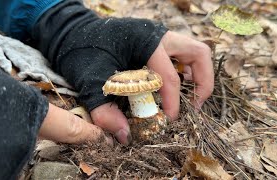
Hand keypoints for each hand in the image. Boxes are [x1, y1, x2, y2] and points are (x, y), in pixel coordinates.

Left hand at [33, 2, 213, 144]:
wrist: (73, 32)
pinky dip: (184, 72)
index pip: (169, 76)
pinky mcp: (157, 42)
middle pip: (198, 54)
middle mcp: (159, 35)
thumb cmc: (81, 50)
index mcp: (145, 40)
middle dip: (202, 82)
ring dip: (196, 76)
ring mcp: (160, 36)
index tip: (169, 120)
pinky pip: (181, 55)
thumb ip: (104, 109)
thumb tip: (122, 135)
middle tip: (194, 106)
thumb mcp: (89, 80)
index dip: (173, 102)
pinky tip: (170, 87)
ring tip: (187, 98)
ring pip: (194, 53)